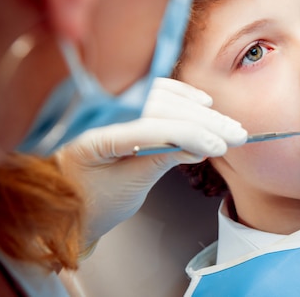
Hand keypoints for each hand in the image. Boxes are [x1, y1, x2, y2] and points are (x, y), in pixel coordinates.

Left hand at [55, 77, 246, 246]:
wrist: (65, 207)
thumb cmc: (90, 202)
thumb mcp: (128, 187)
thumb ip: (162, 160)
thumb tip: (203, 145)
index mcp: (90, 134)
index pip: (149, 126)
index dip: (189, 133)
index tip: (218, 145)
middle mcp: (97, 112)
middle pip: (159, 107)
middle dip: (202, 122)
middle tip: (234, 134)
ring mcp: (107, 104)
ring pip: (161, 97)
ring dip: (199, 111)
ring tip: (227, 126)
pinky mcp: (120, 104)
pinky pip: (153, 93)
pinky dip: (181, 98)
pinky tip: (203, 103)